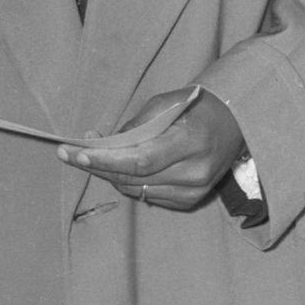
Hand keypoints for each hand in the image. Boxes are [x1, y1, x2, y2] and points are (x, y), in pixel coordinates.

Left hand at [61, 87, 246, 210]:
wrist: (234, 122)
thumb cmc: (195, 107)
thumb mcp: (166, 103)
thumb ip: (135, 126)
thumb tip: (101, 143)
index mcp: (191, 141)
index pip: (140, 160)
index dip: (106, 160)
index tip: (77, 153)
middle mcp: (194, 172)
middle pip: (134, 179)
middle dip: (98, 167)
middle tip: (70, 154)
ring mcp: (194, 191)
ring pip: (137, 190)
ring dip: (109, 175)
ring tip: (91, 156)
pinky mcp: (190, 201)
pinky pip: (147, 196)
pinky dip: (128, 183)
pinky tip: (118, 168)